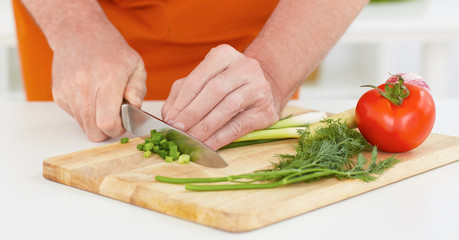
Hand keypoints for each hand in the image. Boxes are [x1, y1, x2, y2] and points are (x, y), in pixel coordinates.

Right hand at [51, 27, 146, 141]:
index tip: (124, 122)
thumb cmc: (110, 49)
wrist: (77, 32)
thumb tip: (136, 107)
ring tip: (103, 102)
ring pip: (84, 126)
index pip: (107, 122)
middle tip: (116, 116)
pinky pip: (75, 117)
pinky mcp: (58, 95)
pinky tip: (91, 97)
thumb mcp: (135, 64)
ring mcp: (68, 91)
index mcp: (108, 78)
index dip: (118, 129)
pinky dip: (86, 113)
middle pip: (94, 131)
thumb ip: (138, 89)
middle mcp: (85, 86)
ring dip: (96, 122)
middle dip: (108, 131)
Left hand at [161, 44, 280, 149]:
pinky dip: (220, 138)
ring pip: (227, 108)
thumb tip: (168, 117)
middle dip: (192, 114)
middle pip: (213, 91)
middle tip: (177, 131)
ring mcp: (258, 88)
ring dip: (205, 127)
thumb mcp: (204, 80)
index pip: (197, 80)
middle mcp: (244, 67)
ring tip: (190, 140)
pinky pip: (239, 126)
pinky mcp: (265, 110)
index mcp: (223, 55)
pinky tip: (207, 146)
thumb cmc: (228, 85)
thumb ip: (182, 94)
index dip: (181, 102)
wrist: (265, 88)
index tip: (169, 121)